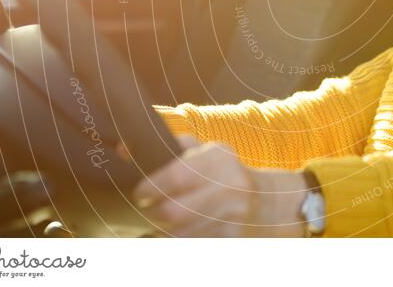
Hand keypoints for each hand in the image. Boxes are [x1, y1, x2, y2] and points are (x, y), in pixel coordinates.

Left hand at [131, 135, 308, 236]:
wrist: (268, 202)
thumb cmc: (224, 173)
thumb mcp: (204, 151)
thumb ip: (168, 146)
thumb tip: (124, 150)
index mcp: (220, 157)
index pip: (177, 175)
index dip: (151, 187)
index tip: (140, 193)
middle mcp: (231, 185)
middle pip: (174, 211)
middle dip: (155, 213)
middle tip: (150, 210)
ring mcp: (235, 215)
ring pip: (180, 234)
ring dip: (165, 231)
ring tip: (165, 222)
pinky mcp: (233, 239)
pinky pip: (194, 244)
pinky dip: (182, 241)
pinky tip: (184, 231)